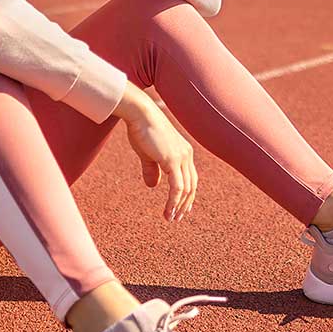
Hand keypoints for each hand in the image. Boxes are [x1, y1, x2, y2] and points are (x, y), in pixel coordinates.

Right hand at [116, 87, 196, 221]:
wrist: (140, 113)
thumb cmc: (141, 129)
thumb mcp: (147, 153)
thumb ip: (152, 169)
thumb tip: (153, 186)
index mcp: (183, 151)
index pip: (191, 177)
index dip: (188, 194)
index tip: (182, 208)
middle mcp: (186, 155)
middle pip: (192, 185)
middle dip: (185, 204)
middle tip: (176, 217)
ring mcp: (181, 157)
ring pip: (186, 189)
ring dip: (179, 206)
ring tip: (171, 218)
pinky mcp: (172, 160)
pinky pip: (178, 187)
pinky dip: (174, 201)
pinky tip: (168, 210)